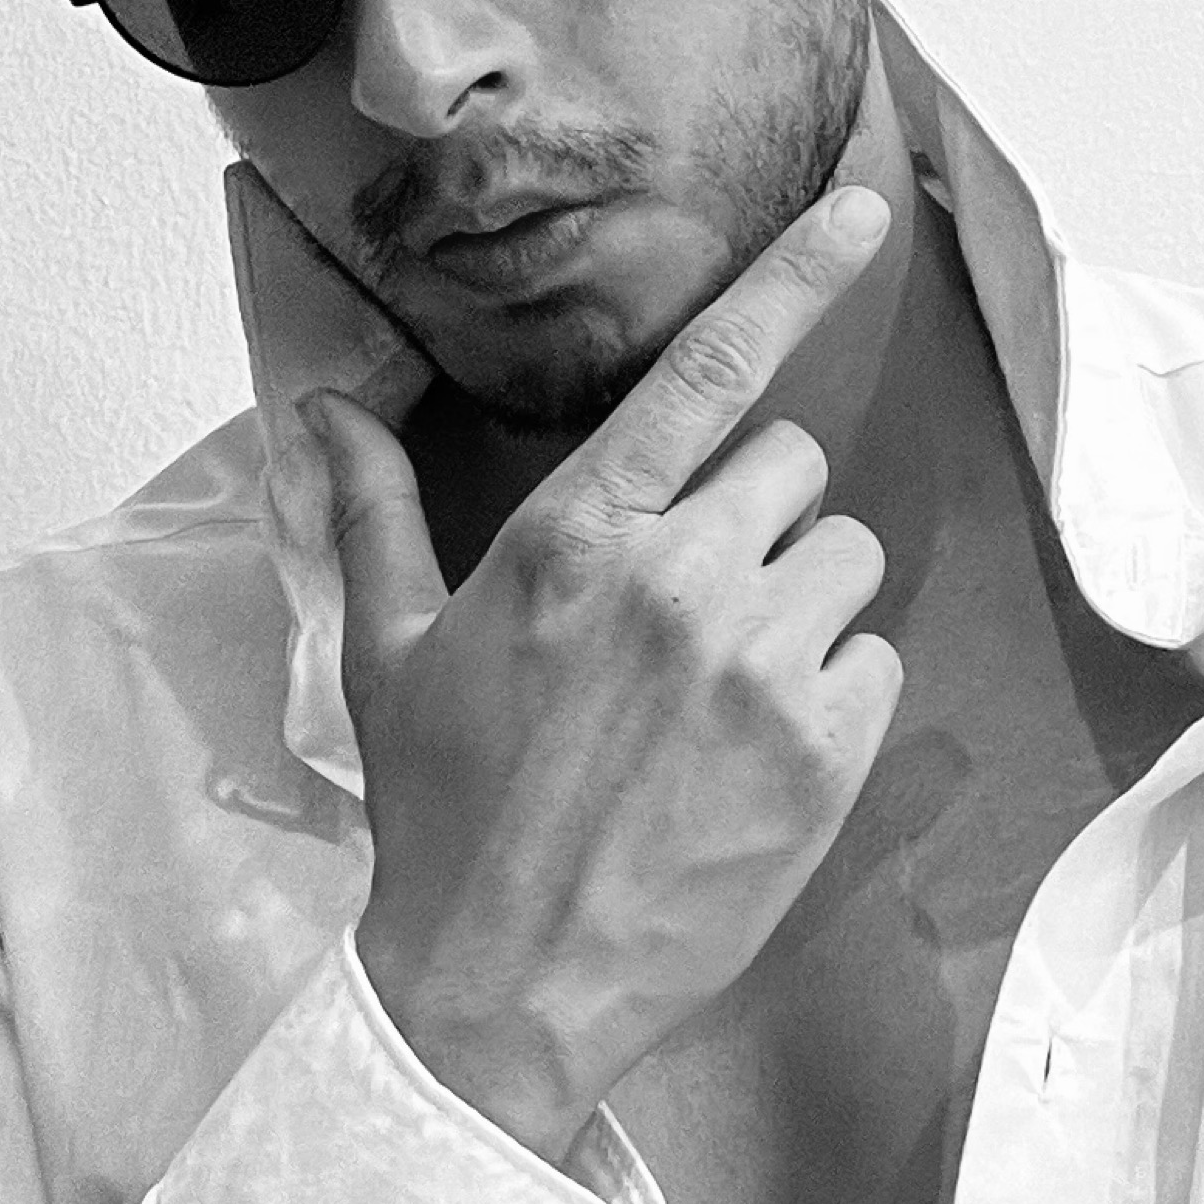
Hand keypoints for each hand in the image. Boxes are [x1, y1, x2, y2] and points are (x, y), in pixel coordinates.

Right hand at [307, 187, 903, 1162]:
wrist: (502, 988)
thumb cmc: (443, 818)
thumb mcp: (391, 655)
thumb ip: (374, 514)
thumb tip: (327, 408)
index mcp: (573, 536)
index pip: (707, 371)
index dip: (795, 278)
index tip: (863, 215)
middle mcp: (678, 579)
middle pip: (792, 466)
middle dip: (754, 522)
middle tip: (685, 620)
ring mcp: (761, 663)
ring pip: (845, 560)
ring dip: (800, 607)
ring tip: (717, 696)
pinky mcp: (825, 750)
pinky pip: (877, 662)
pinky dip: (834, 698)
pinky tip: (756, 757)